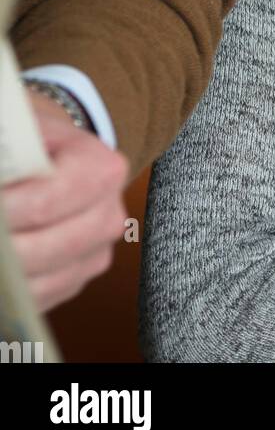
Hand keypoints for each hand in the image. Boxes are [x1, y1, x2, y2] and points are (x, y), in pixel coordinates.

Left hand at [1, 90, 129, 311]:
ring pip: (35, 282)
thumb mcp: (25, 131)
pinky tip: (2, 262)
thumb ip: (9, 156)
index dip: (4, 210)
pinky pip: (35, 299)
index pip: (44, 204)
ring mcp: (95, 255)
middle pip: (39, 250)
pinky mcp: (75, 281)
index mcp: (104, 171)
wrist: (59, 156)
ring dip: (3, 269)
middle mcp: (108, 218)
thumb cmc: (37, 141)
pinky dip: (10, 289)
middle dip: (0, 244)